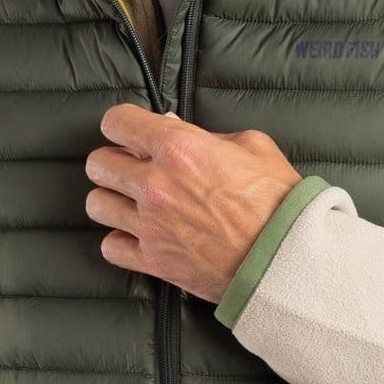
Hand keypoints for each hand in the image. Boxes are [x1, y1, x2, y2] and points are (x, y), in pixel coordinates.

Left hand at [84, 105, 302, 300]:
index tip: (130, 132)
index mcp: (178, 148)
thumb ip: (208, 135)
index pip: (117, 123)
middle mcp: (155, 185)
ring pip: (97, 205)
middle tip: (132, 167)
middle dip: (113, 161)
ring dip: (113, 200)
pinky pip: (110, 247)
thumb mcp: (254, 147)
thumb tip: (175, 128)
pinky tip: (139, 235)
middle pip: (98, 164)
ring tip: (133, 202)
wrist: (287, 259)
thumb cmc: (279, 201)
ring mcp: (150, 225)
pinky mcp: (153, 261)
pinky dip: (120, 241)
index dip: (122, 125)